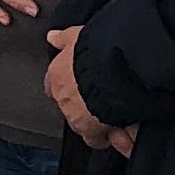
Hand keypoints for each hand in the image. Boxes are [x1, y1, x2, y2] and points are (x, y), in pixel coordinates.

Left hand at [45, 22, 136, 157]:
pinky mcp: (92, 130)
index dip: (69, 87)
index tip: (81, 86)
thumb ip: (64, 38)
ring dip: (96, 123)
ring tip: (117, 117)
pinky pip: (97, 139)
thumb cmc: (100, 48)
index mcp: (57, 75)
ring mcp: (76, 116)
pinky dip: (108, 138)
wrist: (119, 66)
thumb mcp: (79, 35)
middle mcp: (63, 97)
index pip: (53, 86)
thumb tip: (52, 37)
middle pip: (69, 108)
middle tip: (104, 102)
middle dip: (84, 107)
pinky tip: (122, 133)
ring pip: (82, 125)